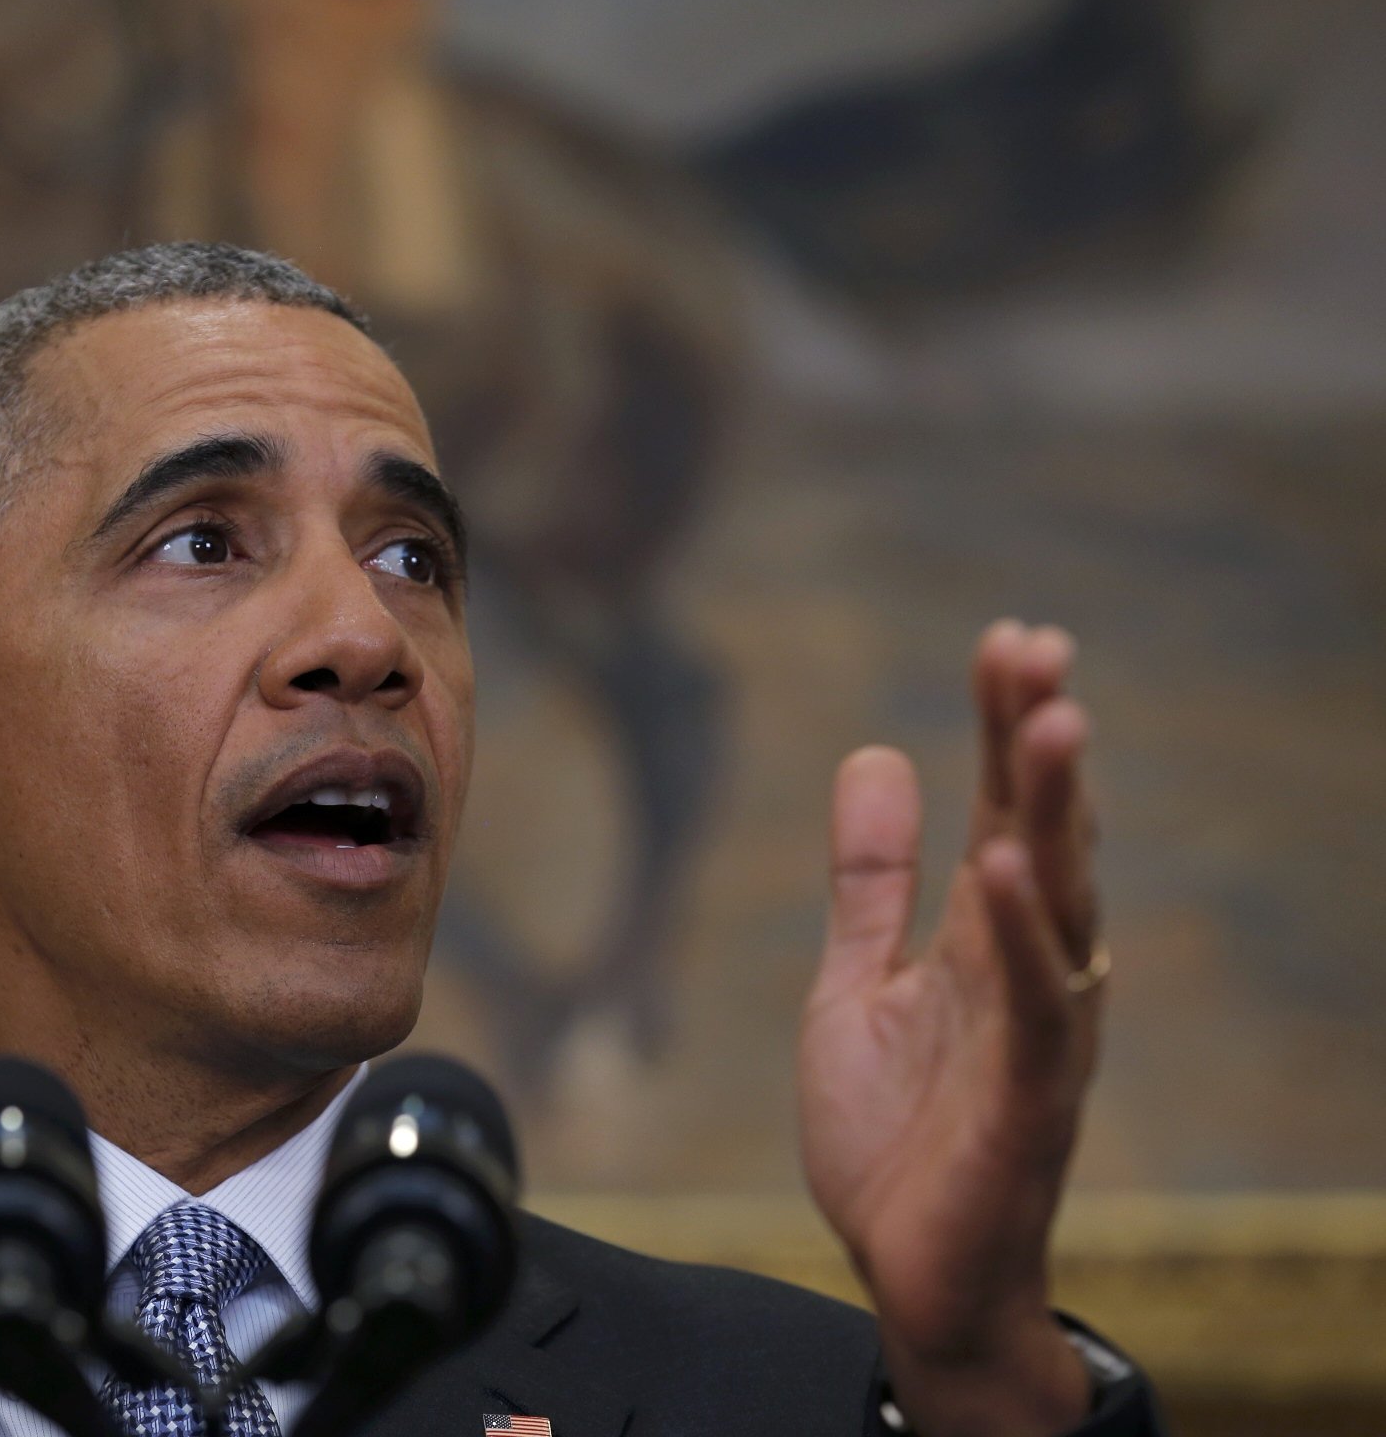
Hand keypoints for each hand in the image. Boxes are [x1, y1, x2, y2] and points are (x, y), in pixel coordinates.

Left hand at [798, 621, 1103, 1436]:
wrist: (910, 1275)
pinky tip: (1003, 867)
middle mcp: (1027, 971)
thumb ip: (869, 881)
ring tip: (1052, 720)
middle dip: (1039, 742)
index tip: (1009, 640)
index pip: (1004, 811)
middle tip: (1038, 647)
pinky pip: (1035, 1009)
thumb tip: (874, 754)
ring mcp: (1037, 1034)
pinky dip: (1021, 937)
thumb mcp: (856, 983)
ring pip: (1058, 905)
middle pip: (1041, 836)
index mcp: (984, 940)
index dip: (1004, 728)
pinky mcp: (1027, 1101)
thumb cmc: (899, 1134)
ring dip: (1055, 814)